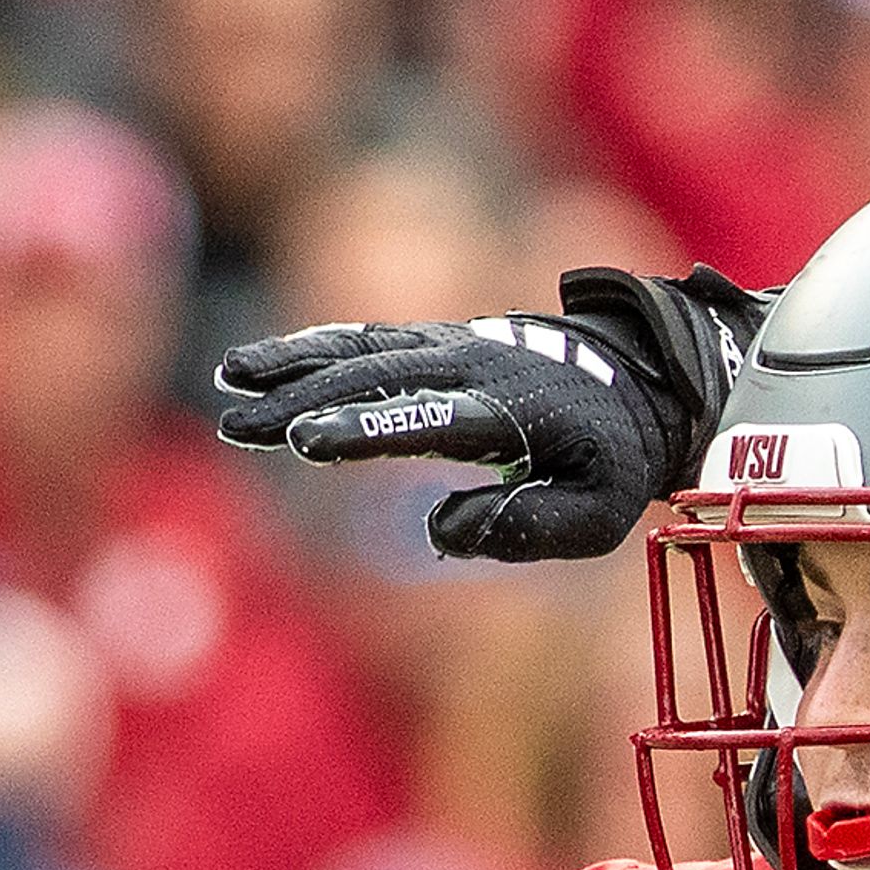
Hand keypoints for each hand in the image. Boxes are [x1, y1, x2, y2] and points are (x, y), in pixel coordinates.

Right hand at [214, 265, 758, 562]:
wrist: (641, 383)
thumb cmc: (615, 464)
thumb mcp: (600, 515)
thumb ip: (526, 527)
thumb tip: (439, 529)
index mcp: (516, 410)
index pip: (431, 418)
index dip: (368, 429)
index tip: (307, 440)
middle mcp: (476, 368)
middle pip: (378, 378)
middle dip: (303, 401)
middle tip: (238, 426)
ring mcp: (453, 348)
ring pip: (362, 350)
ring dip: (292, 365)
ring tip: (228, 381)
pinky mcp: (438, 344)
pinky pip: (368, 340)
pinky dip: (313, 348)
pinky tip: (259, 363)